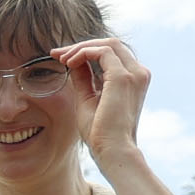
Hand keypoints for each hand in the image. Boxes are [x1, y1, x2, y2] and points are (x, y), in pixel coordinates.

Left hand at [54, 38, 149, 168]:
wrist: (112, 151)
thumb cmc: (100, 132)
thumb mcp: (88, 99)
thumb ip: (84, 80)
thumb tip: (73, 63)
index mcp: (133, 79)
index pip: (111, 54)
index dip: (86, 51)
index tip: (62, 58)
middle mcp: (138, 73)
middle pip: (110, 44)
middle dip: (81, 46)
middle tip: (57, 53)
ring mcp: (134, 74)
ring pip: (107, 44)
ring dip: (81, 47)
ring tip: (61, 58)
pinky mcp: (123, 77)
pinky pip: (102, 52)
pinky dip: (83, 53)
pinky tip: (68, 63)